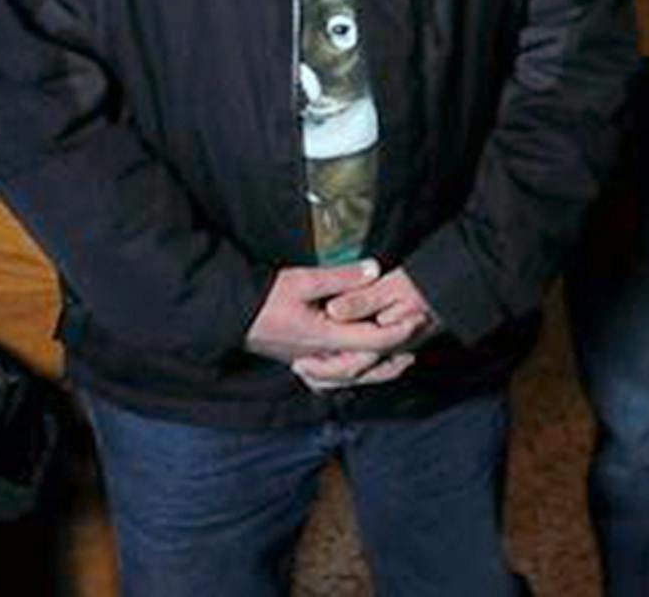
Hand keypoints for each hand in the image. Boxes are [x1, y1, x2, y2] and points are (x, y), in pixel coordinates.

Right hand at [246, 262, 426, 393]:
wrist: (231, 315)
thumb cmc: (264, 298)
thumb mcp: (303, 280)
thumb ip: (341, 277)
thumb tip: (374, 270)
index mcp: (322, 337)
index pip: (370, 341)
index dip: (397, 332)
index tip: (417, 320)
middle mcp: (318, 356)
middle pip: (364, 366)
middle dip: (393, 354)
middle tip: (417, 338)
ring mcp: (309, 363)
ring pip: (349, 378)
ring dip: (377, 370)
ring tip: (401, 360)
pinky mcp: (302, 362)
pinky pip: (332, 379)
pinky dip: (352, 377)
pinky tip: (363, 371)